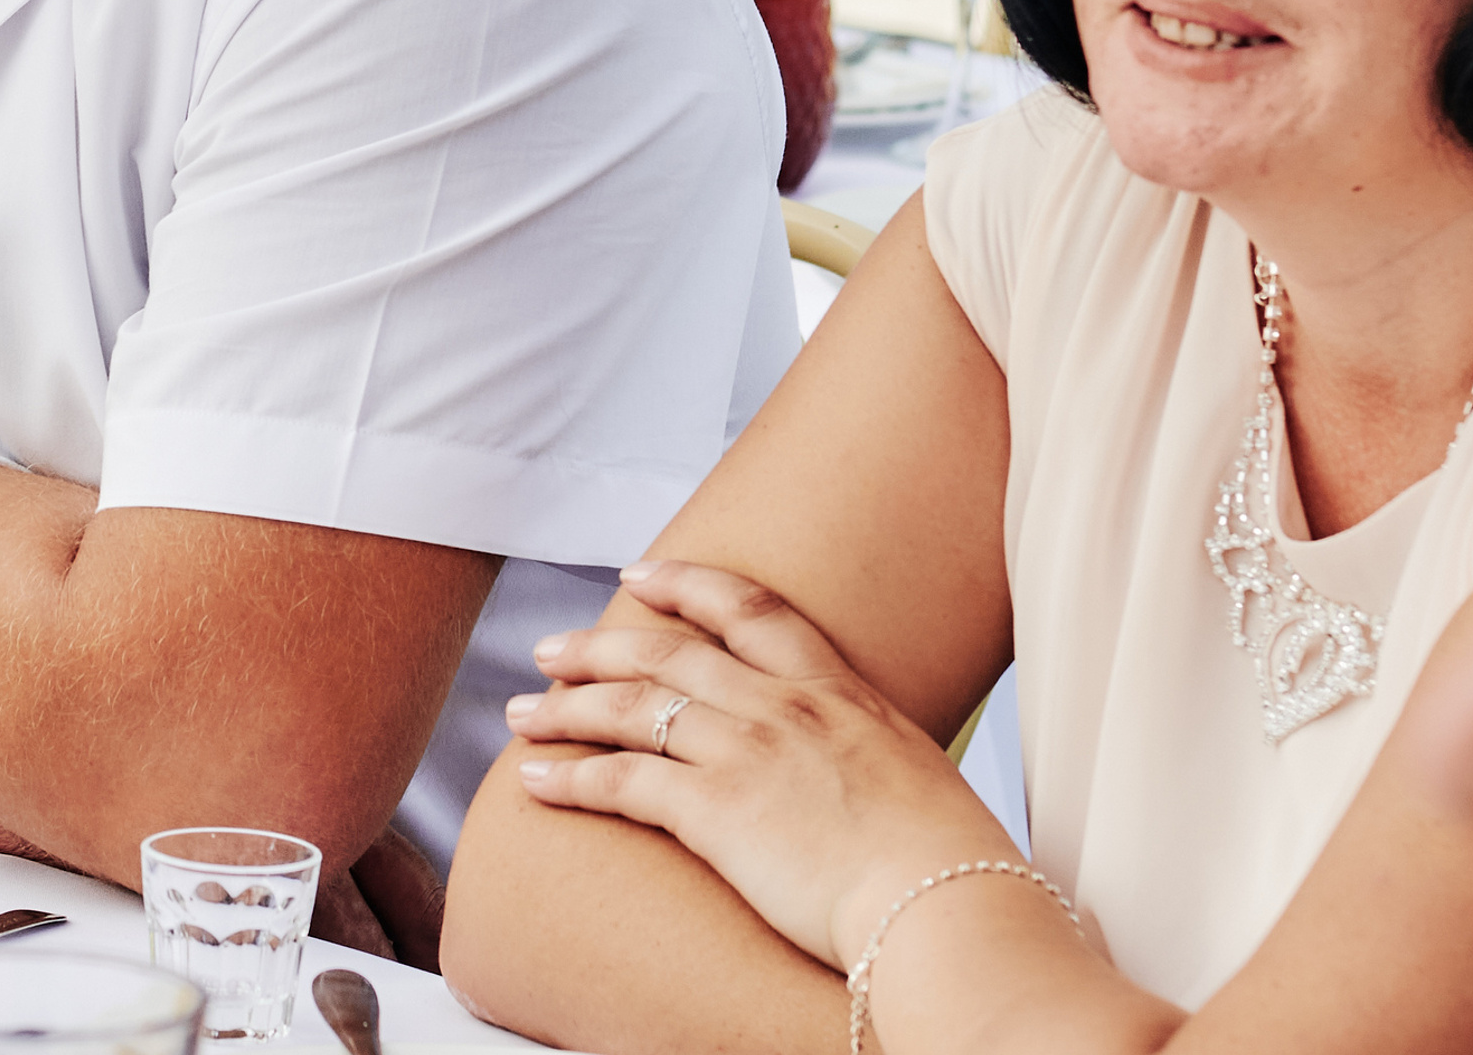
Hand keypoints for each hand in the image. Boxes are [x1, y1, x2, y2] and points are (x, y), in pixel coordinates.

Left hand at [504, 559, 1004, 972]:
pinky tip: (536, 781)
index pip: (749, 608)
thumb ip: (869, 757)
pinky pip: (624, 782)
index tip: (643, 573)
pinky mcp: (717, 810)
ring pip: (632, 707)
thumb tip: (863, 775)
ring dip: (567, 707)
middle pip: (669, 652)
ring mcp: (746, 751)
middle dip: (599, 647)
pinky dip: (572, 778)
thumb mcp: (915, 775)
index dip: (687, 583)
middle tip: (552, 648)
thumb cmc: (951, 858)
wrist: (948, 899)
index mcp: (836, 688)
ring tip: (522, 711)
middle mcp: (782, 704)